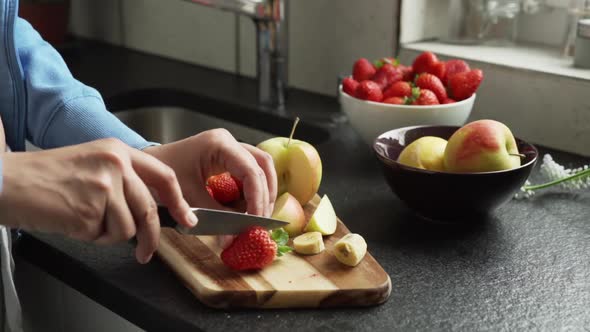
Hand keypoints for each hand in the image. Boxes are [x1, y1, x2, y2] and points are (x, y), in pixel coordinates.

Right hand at [0, 138, 195, 263]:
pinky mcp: (89, 210)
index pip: (163, 175)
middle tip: (146, 252)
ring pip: (128, 228)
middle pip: (149, 209)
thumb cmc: (46, 175)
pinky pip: (104, 236)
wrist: (8, 181)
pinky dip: (90, 237)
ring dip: (108, 234)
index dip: (179, 200)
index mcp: (118, 151)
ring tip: (83, 219)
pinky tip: (72, 221)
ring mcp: (103, 187)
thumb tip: (150, 207)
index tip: (187, 217)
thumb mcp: (92, 162)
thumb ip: (124, 179)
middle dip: (151, 237)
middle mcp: (115, 165)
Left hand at [144, 129, 277, 216]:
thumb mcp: (188, 198)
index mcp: (219, 144)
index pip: (250, 171)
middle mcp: (228, 141)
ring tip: (258, 216)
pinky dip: (253, 190)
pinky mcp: (227, 156)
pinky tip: (249, 208)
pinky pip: (250, 171)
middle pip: (262, 165)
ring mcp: (229, 147)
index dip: (257, 198)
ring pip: (261, 166)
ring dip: (263, 192)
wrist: (144, 168)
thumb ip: (214, 216)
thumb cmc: (160, 178)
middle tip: (261, 221)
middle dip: (265, 195)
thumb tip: (234, 237)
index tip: (255, 221)